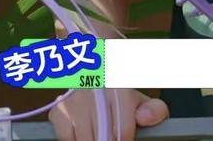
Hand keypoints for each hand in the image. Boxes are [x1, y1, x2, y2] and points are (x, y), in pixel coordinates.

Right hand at [49, 88, 168, 140]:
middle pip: (103, 138)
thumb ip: (154, 110)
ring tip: (100, 136)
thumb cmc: (119, 98)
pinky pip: (66, 139)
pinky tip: (84, 136)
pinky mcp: (58, 111)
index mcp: (119, 89)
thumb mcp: (140, 102)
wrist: (93, 78)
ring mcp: (74, 102)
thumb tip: (145, 117)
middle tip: (111, 139)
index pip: (123, 131)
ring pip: (85, 140)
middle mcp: (94, 92)